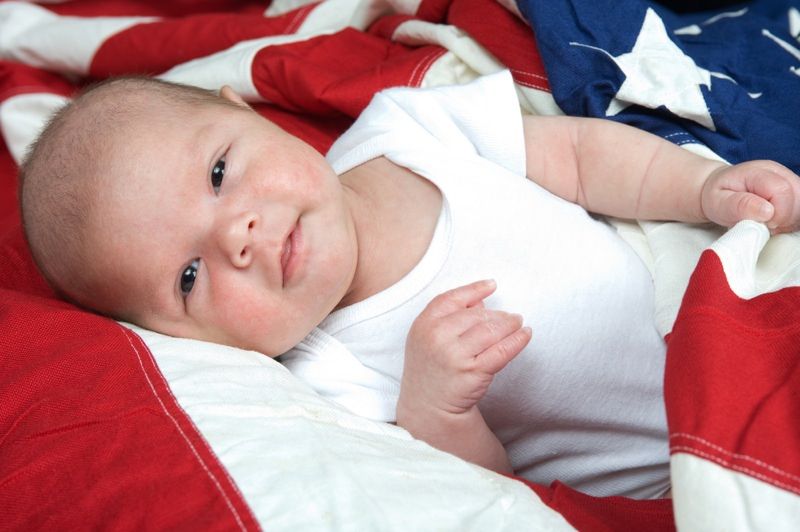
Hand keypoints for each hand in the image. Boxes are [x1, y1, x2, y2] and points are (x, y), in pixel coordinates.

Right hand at [398, 280, 531, 418]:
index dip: (474, 290)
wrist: (428, 405)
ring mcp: (455, 355)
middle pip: (476, 315)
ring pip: (491, 330)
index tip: (491, 285)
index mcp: (424, 324)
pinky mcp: (473, 372)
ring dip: (510, 324)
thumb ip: (448, 316)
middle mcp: (438, 337)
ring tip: (518, 323)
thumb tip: (481, 302)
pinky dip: (517, 340)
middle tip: (510, 316)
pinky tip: (525, 334)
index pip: (451, 299)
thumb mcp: (426, 337)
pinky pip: (502, 351)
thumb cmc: (430, 367)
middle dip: (497, 314)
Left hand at [701, 160, 799, 232]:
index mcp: (757, 172)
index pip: (782, 190)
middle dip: (785, 219)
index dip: (778, 213)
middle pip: (798, 196)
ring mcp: (787, 179)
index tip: (764, 224)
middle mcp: (777, 172)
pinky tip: (777, 222)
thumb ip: (740, 205)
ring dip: (790, 220)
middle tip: (764, 225)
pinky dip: (792, 219)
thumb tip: (767, 211)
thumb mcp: (718, 202)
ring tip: (768, 223)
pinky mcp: (792, 190)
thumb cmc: (718, 196)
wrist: (717, 189)